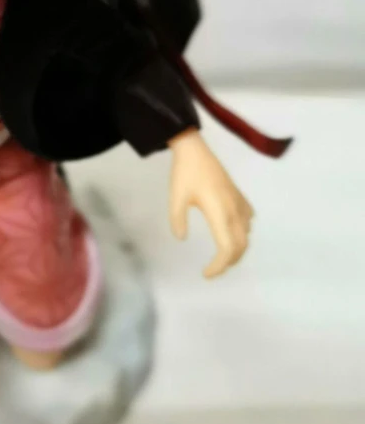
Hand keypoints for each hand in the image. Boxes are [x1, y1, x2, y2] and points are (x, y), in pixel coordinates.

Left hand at [167, 128, 253, 277]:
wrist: (195, 149)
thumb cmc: (184, 173)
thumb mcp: (176, 198)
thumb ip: (178, 220)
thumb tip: (181, 238)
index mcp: (220, 213)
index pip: (227, 248)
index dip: (219, 266)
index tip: (206, 274)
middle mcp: (234, 211)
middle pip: (241, 246)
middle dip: (229, 262)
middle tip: (212, 270)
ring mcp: (240, 203)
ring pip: (246, 235)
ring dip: (237, 249)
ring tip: (221, 256)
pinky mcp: (240, 196)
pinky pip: (248, 220)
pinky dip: (242, 233)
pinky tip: (231, 232)